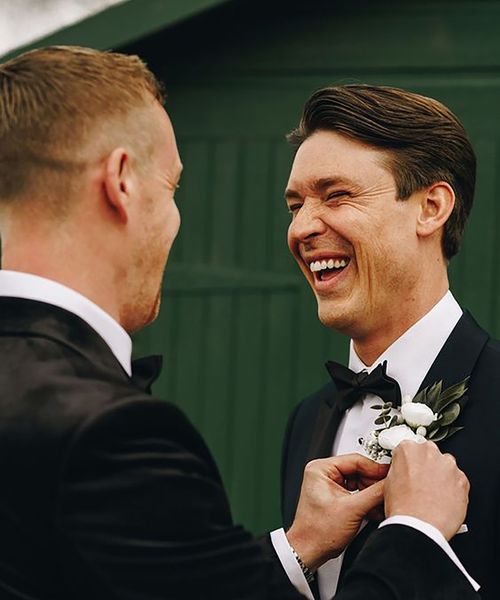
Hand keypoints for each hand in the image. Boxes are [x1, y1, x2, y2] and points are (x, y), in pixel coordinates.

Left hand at [286, 454, 387, 570]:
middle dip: (374, 484)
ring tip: (383, 502)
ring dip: (372, 494)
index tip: (391, 474)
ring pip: (359, 482)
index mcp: (321, 469)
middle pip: (359, 471)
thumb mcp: (352, 509)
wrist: (309, 551)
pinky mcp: (335, 497)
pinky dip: (367, 501)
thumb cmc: (318, 532)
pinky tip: (376, 509)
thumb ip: (374, 493)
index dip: (376, 469)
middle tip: (388, 491)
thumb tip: (390, 483)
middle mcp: (324, 474)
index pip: (355, 460)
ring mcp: (329, 485)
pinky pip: (356, 493)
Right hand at [385, 440, 469, 539]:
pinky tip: (443, 500)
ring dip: (441, 476)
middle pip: (429, 454)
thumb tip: (404, 472)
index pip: (410, 448)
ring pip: (445, 466)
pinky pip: (458, 480)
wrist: (419, 528)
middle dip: (427, 466)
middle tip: (421, 484)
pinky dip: (453, 489)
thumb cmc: (403, 508)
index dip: (409, 462)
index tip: (411, 470)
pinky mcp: (462, 480)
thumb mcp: (388, 482)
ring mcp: (447, 465)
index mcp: (408, 449)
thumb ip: (399, 468)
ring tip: (433, 495)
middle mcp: (429, 452)